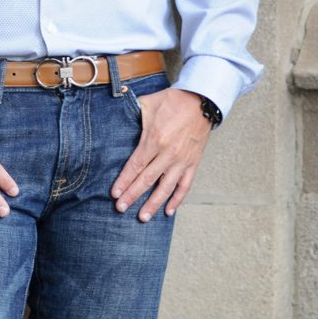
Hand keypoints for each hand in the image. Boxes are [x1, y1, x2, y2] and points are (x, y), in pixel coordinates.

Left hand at [111, 87, 209, 220]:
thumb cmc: (173, 101)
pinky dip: (177, 199)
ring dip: (153, 203)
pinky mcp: (193, 163)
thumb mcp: (148, 103)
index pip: (135, 166)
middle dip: (132, 195)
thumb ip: (132, 111)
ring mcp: (181, 161)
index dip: (124, 181)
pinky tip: (169, 211)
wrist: (202, 101)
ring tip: (143, 217)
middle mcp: (168, 154)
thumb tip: (116, 110)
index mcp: (154, 140)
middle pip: (146, 180)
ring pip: (165, 188)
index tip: (115, 193)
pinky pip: (185, 185)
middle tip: (121, 208)